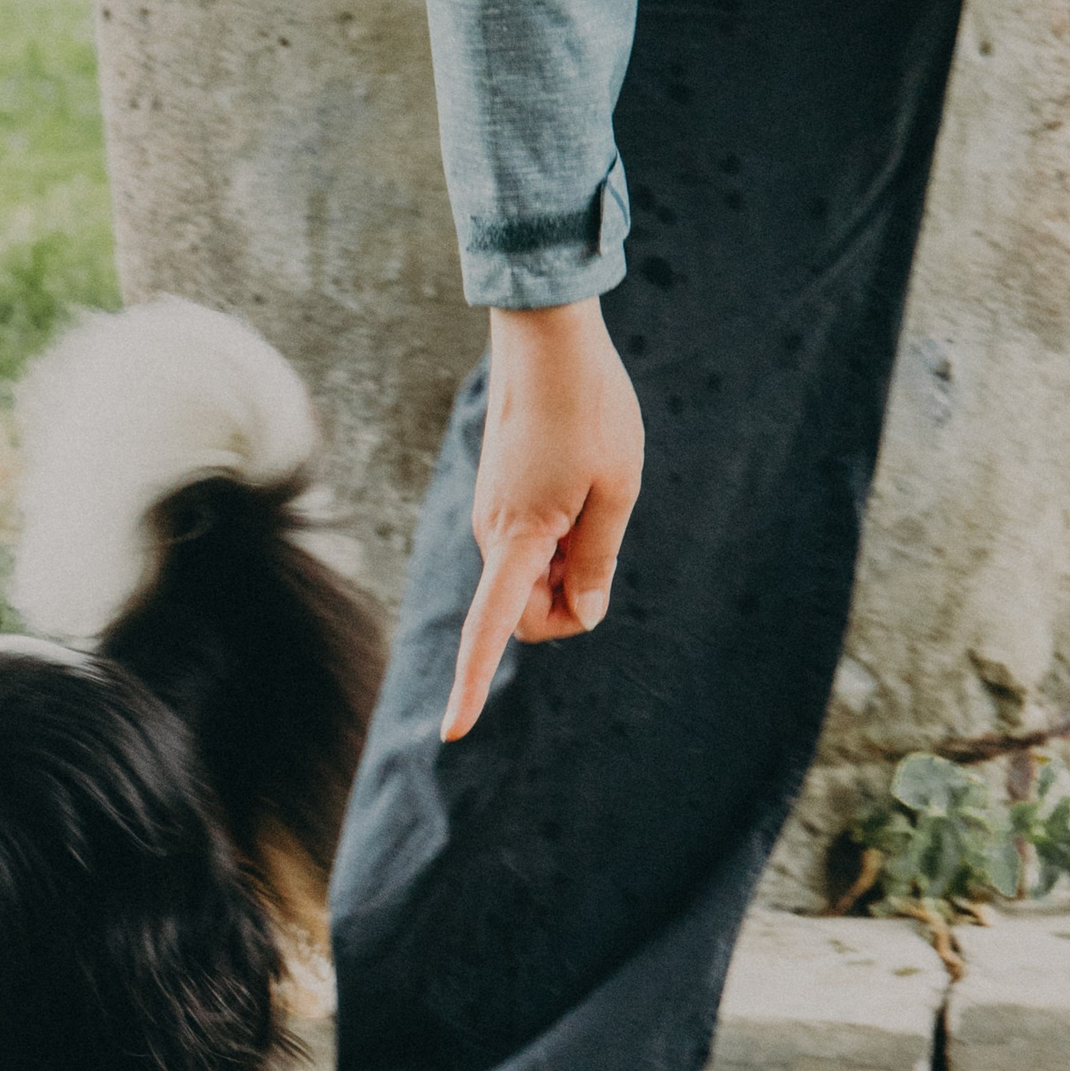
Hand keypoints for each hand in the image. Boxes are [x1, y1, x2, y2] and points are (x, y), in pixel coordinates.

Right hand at [442, 297, 643, 740]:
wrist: (546, 338)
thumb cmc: (591, 410)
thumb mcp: (617, 488)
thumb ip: (597, 558)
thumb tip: (581, 612)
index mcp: (518, 538)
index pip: (490, 628)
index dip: (471, 683)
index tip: (452, 731)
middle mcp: (492, 532)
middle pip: (524, 611)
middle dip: (564, 608)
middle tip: (603, 551)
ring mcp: (492, 512)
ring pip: (528, 577)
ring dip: (566, 567)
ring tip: (598, 496)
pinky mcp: (500, 495)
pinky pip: (525, 546)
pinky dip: (556, 541)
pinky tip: (582, 483)